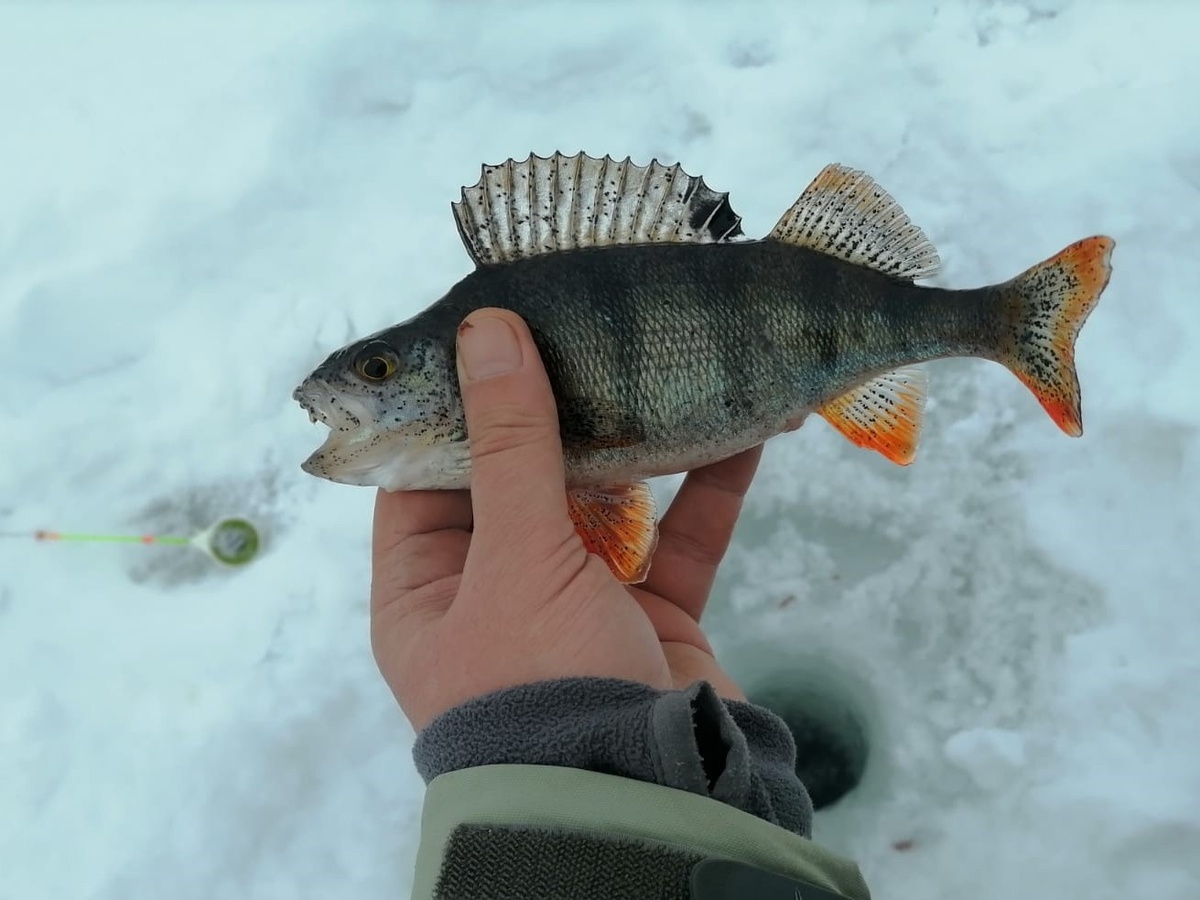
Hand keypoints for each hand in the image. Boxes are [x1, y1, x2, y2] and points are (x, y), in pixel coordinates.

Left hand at [370, 308, 760, 730]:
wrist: (644, 804)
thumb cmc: (542, 688)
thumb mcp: (516, 560)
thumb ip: (512, 447)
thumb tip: (488, 333)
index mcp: (429, 593)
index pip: (424, 480)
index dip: (451, 410)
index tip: (485, 337)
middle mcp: (496, 597)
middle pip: (519, 484)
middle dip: (555, 416)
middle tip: (579, 333)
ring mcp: (577, 608)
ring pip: (606, 506)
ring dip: (638, 446)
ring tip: (657, 368)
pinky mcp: (650, 621)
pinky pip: (679, 541)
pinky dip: (708, 491)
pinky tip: (740, 431)